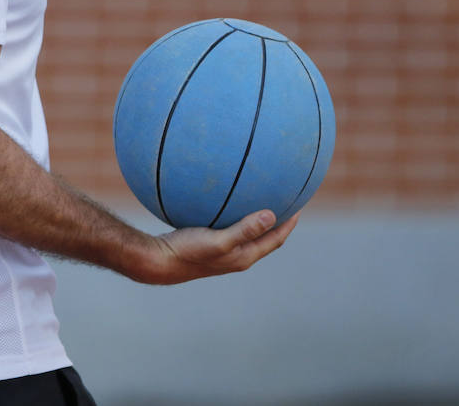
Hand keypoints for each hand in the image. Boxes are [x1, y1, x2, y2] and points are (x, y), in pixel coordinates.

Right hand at [141, 210, 298, 284]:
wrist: (159, 261)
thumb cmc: (188, 251)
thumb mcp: (218, 241)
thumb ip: (245, 230)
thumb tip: (271, 214)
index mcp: (244, 257)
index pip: (275, 240)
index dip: (289, 224)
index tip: (299, 205)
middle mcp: (236, 255)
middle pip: (264, 237)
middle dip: (277, 220)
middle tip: (285, 199)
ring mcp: (221, 250)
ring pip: (246, 232)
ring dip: (255, 218)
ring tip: (259, 196)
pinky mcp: (207, 243)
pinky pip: (227, 226)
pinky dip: (232, 213)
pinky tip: (223, 198)